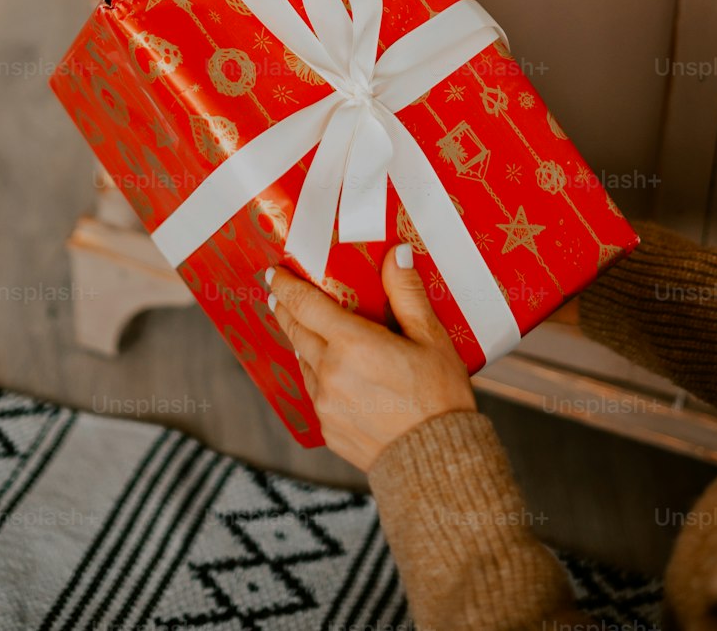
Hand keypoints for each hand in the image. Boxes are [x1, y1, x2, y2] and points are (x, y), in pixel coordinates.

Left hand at [265, 245, 476, 471]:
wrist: (436, 463)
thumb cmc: (439, 397)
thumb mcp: (431, 338)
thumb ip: (407, 293)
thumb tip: (395, 253)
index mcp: (352, 344)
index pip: (306, 305)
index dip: (288, 286)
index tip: (276, 273)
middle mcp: (330, 372)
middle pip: (297, 332)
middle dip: (286, 310)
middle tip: (279, 294)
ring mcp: (325, 404)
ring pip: (304, 363)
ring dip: (300, 342)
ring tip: (302, 330)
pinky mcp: (328, 430)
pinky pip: (314, 393)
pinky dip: (316, 374)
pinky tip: (326, 371)